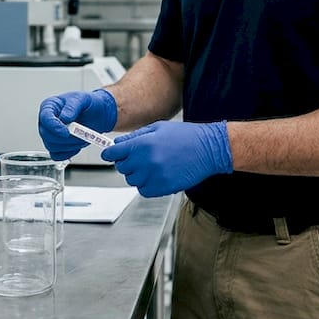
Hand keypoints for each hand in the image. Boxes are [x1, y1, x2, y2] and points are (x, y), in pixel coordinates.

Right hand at [37, 89, 117, 160]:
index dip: (54, 127)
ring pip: (52, 147)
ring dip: (69, 145)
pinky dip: (68, 152)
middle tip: (80, 134)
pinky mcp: (57, 146)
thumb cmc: (87, 103)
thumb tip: (64, 118)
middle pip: (46, 135)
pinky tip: (77, 145)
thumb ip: (72, 107)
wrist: (97, 114)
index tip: (66, 132)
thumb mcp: (82, 99)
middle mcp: (47, 121)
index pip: (45, 118)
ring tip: (81, 137)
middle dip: (65, 138)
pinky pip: (57, 155)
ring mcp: (51, 134)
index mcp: (49, 106)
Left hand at [101, 120, 232, 197]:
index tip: (109, 155)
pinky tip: (156, 175)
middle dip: (126, 162)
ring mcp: (155, 176)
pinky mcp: (163, 188)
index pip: (114, 154)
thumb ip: (135, 136)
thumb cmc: (186, 136)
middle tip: (138, 157)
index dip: (110, 154)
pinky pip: (144, 190)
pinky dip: (146, 185)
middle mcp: (147, 161)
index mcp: (144, 144)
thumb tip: (118, 144)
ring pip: (132, 180)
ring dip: (137, 174)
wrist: (209, 149)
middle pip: (121, 168)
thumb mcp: (158, 127)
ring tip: (152, 165)